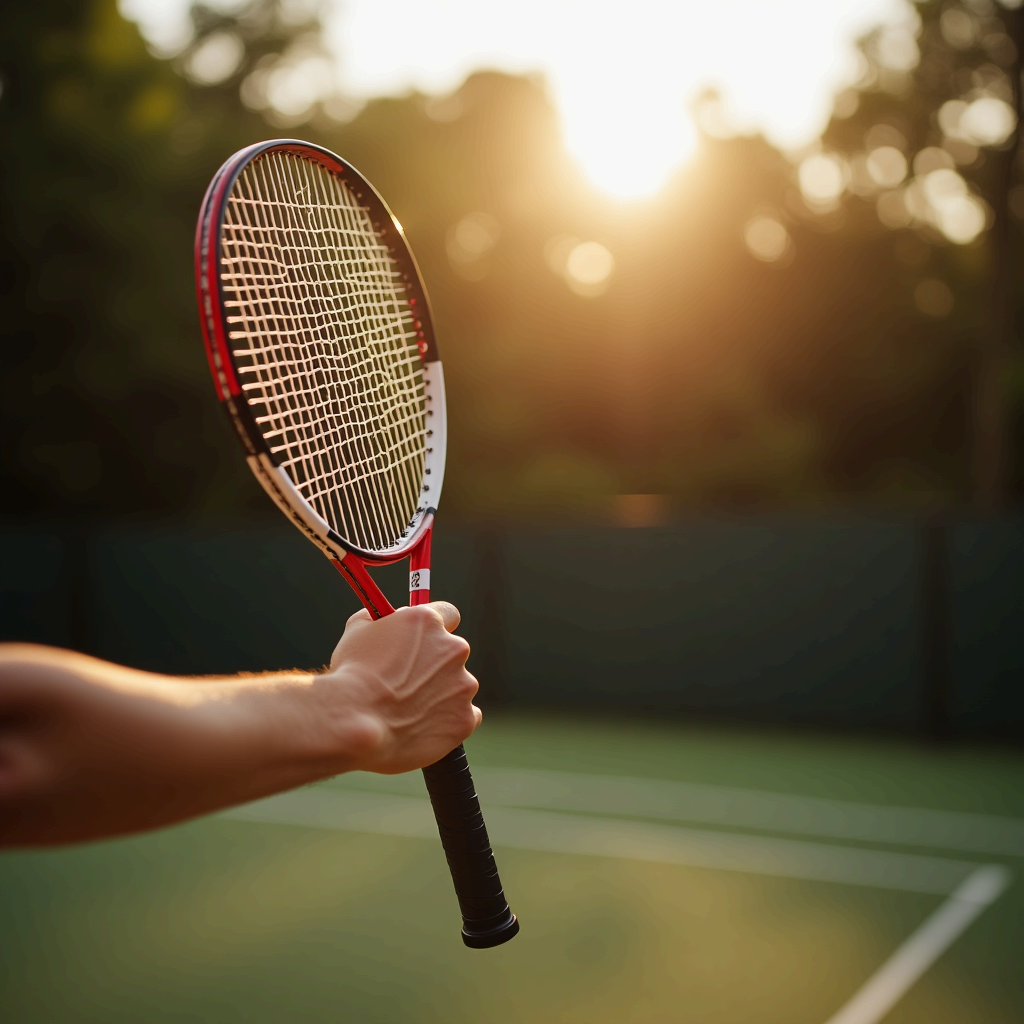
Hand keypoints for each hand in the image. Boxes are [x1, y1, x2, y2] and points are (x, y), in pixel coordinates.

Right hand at [319, 602, 481, 774]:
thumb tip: (380, 618)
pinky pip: (463, 716)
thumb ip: (376, 620)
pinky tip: (422, 726)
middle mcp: (453, 649)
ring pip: (456, 687)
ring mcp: (463, 685)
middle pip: (451, 654)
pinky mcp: (464, 718)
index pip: (448, 614)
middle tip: (408, 682)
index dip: (436, 628)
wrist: (355, 722)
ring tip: (407, 710)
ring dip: (439, 694)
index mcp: (428, 622)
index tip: (426, 640)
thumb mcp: (356, 632)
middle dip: (434, 665)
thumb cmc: (351, 676)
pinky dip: (447, 721)